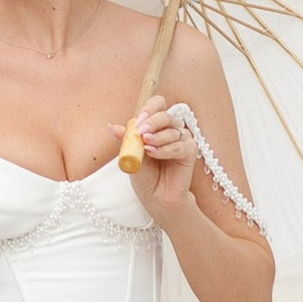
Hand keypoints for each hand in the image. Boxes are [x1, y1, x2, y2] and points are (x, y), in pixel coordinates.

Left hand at [122, 100, 198, 224]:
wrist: (155, 196)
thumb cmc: (145, 175)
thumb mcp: (131, 154)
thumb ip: (125, 139)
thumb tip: (112, 126)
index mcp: (157, 125)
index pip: (158, 104)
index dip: (150, 108)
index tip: (138, 120)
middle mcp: (171, 129)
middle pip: (166, 115)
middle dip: (152, 121)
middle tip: (141, 132)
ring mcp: (182, 139)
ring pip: (173, 130)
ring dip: (158, 137)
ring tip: (145, 146)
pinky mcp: (190, 152)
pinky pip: (180, 145)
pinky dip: (165, 149)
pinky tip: (153, 153)